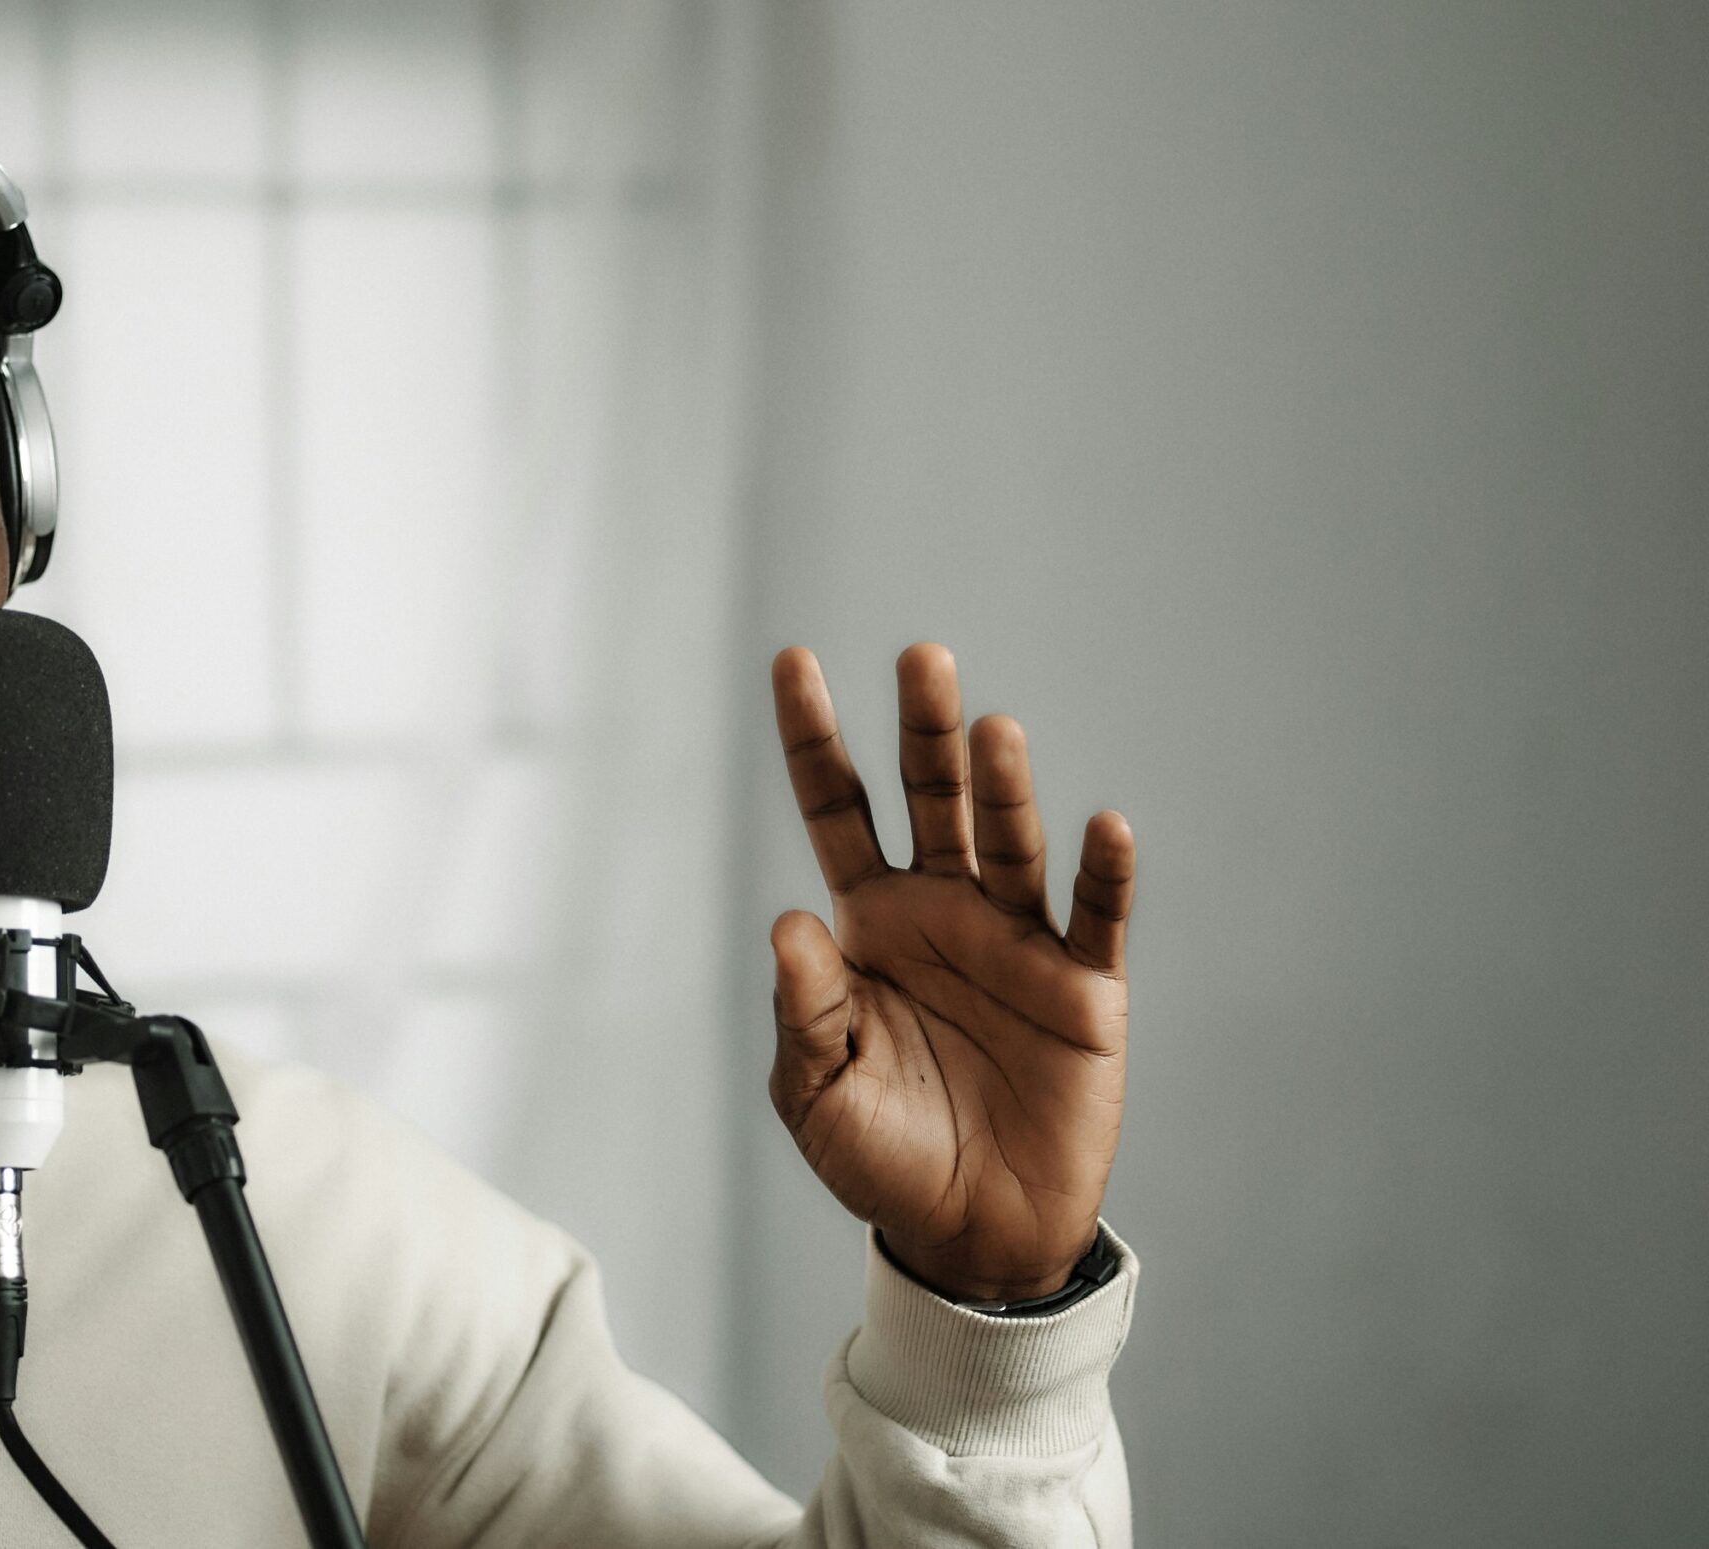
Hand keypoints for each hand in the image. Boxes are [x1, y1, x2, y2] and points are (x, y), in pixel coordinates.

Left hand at [766, 644, 1134, 1302]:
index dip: (815, 737)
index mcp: (869, 921)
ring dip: (1005, 788)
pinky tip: (1104, 826)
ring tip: (993, 733)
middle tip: (921, 657)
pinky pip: (1095, 919)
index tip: (792, 659)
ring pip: (1010, 843)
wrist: (973, 1235)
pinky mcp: (1083, 990)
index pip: (838, 807)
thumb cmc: (882, 1156)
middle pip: (931, 800)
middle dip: (925, 731)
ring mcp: (1017, 942)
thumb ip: (803, 1008)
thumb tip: (789, 920)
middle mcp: (944, 911)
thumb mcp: (817, 1092)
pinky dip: (1103, 873)